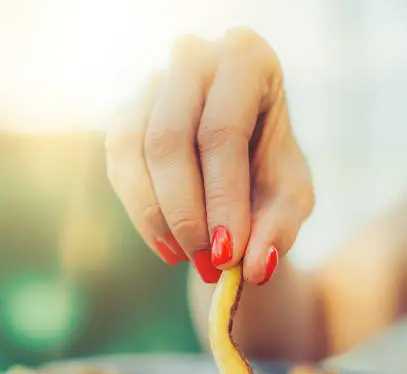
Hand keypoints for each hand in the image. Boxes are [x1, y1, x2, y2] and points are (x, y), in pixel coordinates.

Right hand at [106, 28, 313, 284]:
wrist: (241, 162)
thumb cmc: (270, 171)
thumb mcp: (290, 198)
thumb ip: (280, 228)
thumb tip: (254, 267)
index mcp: (245, 59)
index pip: (222, 131)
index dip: (222, 198)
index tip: (228, 255)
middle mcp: (192, 60)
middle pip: (169, 139)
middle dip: (186, 214)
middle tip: (208, 265)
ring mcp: (152, 86)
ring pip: (134, 151)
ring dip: (157, 217)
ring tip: (188, 260)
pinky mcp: (126, 117)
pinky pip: (119, 166)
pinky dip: (141, 213)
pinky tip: (168, 247)